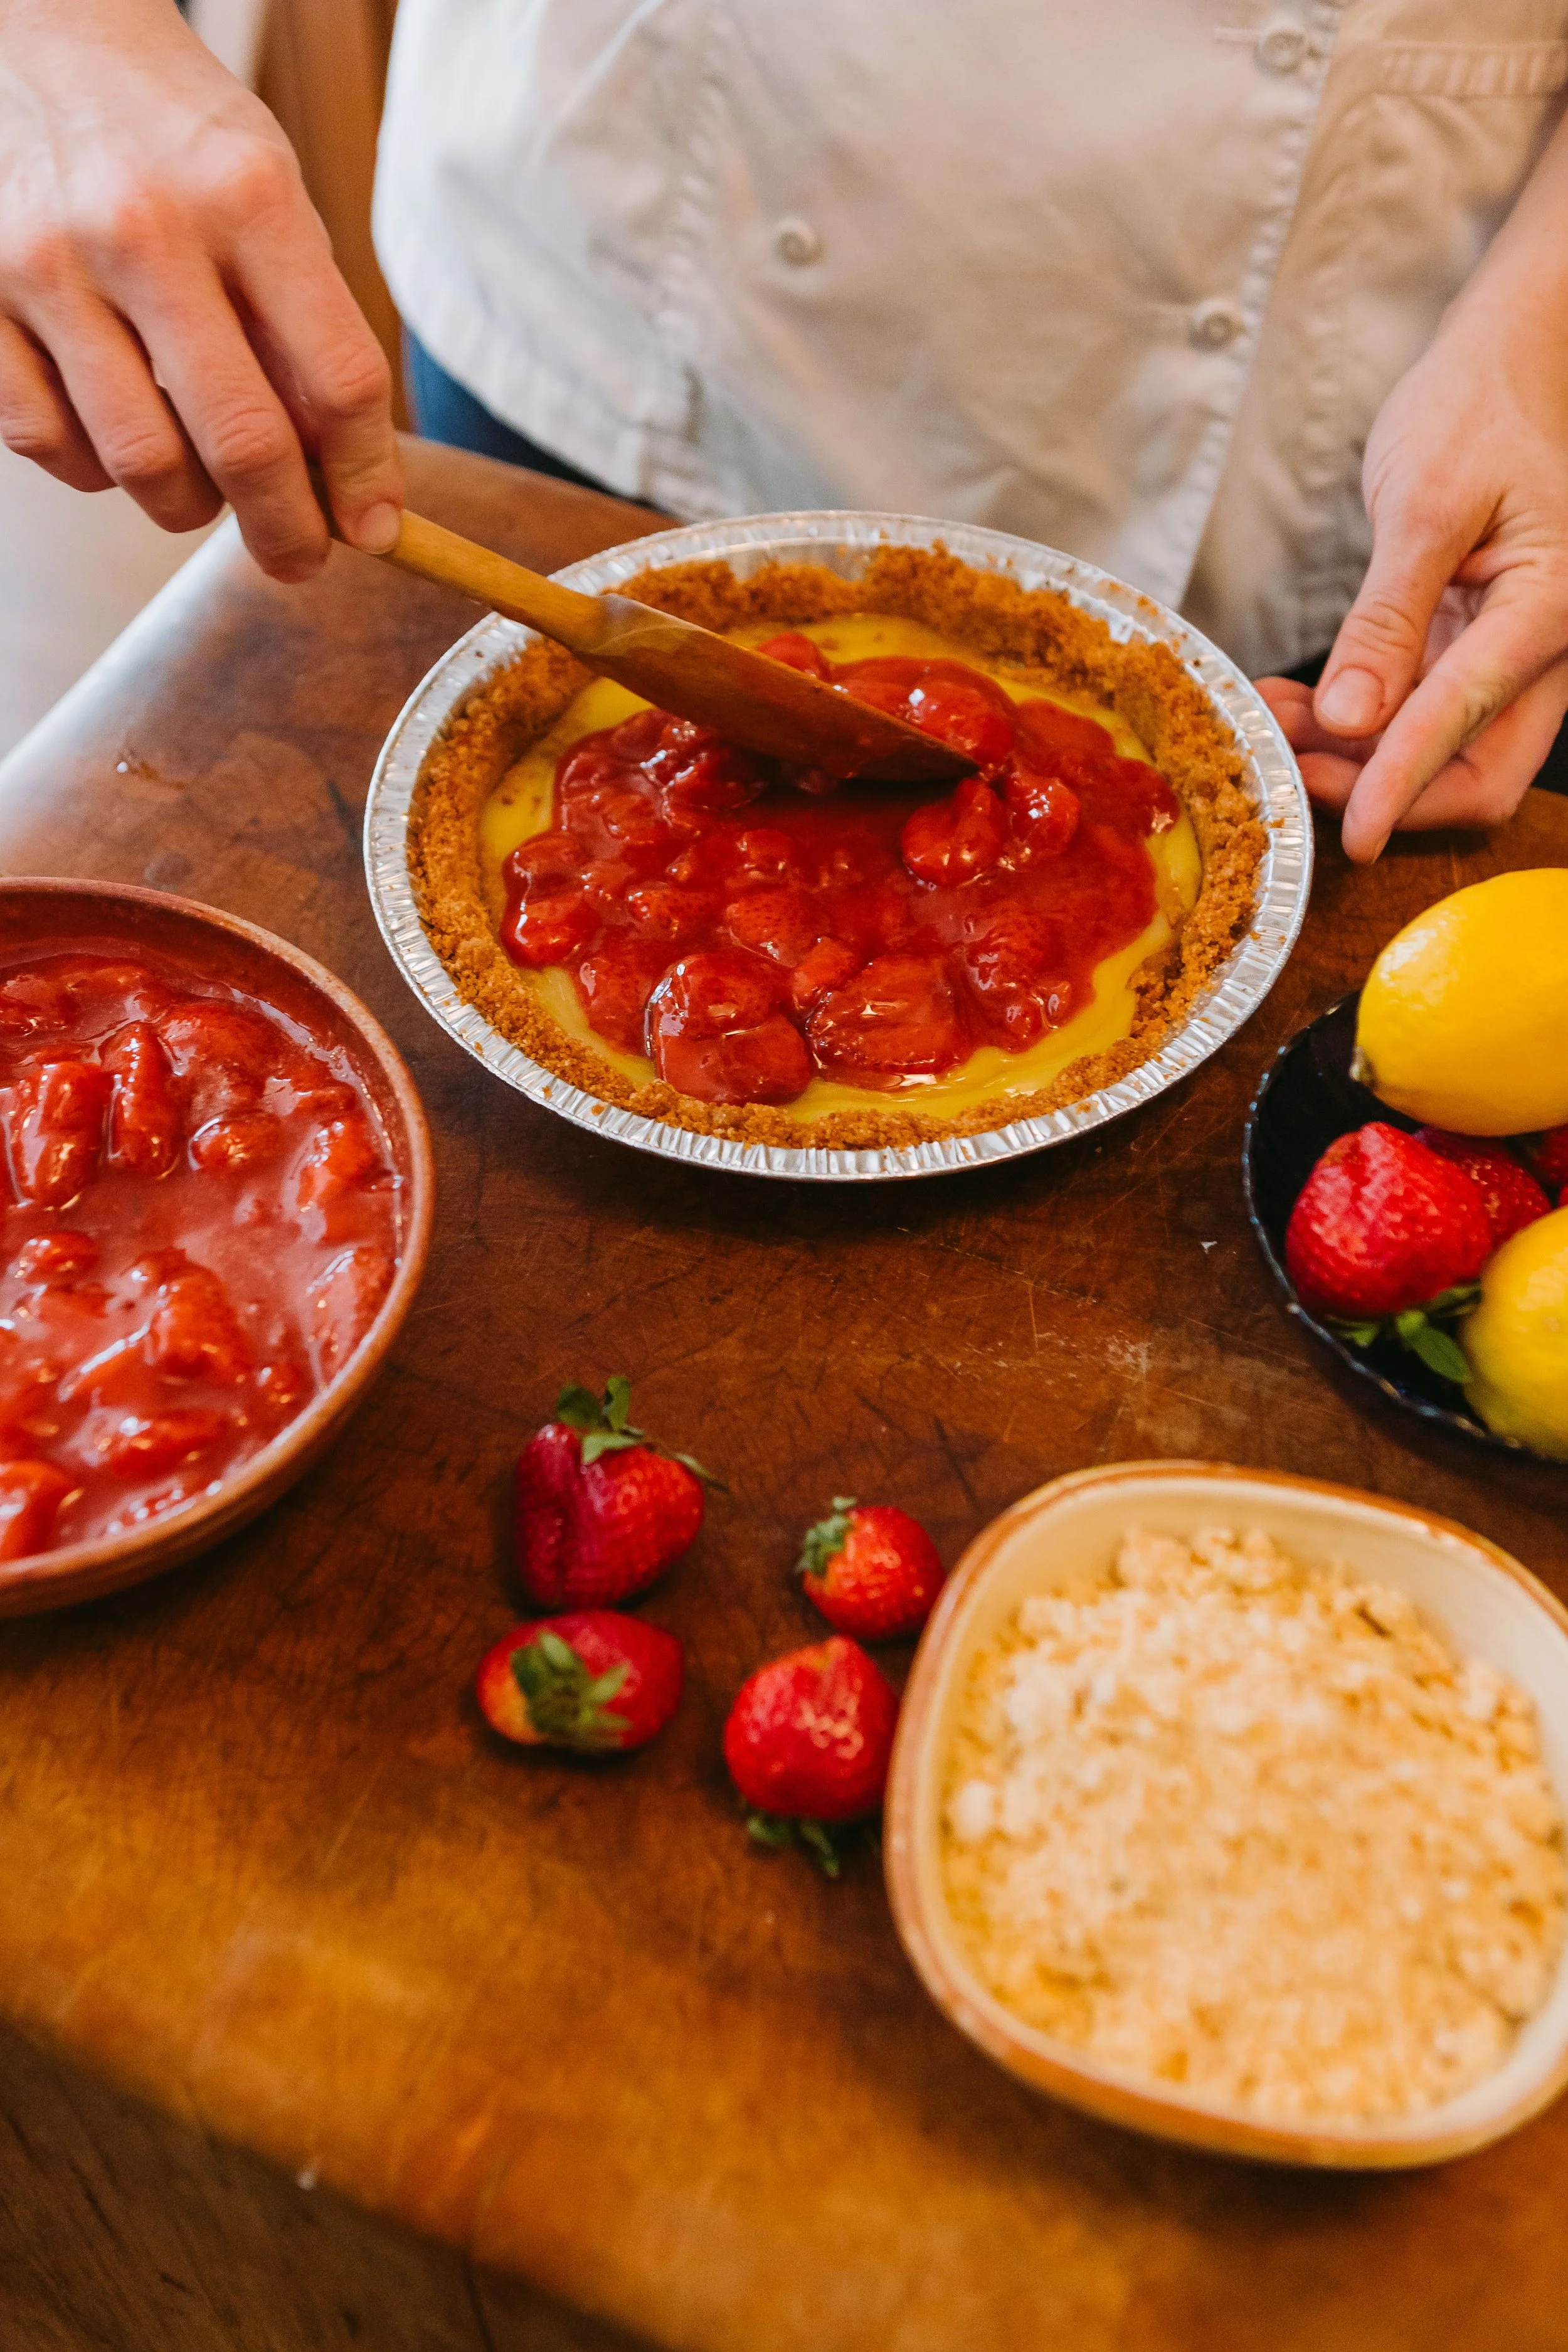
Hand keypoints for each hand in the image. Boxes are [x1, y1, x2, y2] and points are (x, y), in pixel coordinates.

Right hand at [0, 0, 400, 580]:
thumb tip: (344, 481)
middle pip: (244, 442)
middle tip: (299, 555)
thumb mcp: (265, 194)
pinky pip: (50, 445)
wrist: (33, 32)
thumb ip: (304, 327)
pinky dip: (95, 470)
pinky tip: (116, 432)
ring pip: (143, 464)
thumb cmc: (169, 132)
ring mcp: (49, 266)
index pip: (338, 380)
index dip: (364, 478)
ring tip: (203, 485)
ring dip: (188, 505)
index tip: (373, 528)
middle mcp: (146, 229)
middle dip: (286, 529)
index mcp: (246, 195)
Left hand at [1255, 113, 1567, 862]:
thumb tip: (1353, 717)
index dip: (1401, 787)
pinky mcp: (1474, 650)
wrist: (1508, 366)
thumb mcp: (1424, 503)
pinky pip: (1424, 717)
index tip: (1353, 837)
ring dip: (1359, 761)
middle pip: (1478, 772)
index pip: (1467, 723)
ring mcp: (1511, 654)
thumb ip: (1388, 617)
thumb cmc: (1476, 411)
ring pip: (1445, 753)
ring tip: (1275, 725)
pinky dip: (1360, 726)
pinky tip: (1300, 707)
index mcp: (1547, 608)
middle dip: (1385, 792)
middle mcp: (1543, 646)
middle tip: (1293, 773)